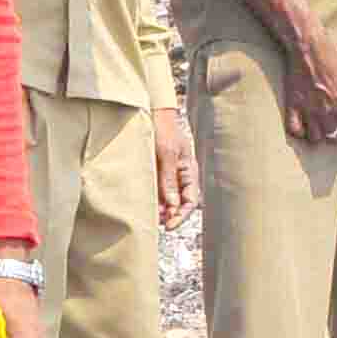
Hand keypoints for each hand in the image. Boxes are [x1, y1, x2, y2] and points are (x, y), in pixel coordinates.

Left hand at [151, 106, 197, 227]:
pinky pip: (157, 190)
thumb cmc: (163, 129)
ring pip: (168, 199)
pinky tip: (145, 204)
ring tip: (150, 216)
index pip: (191, 200)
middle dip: (171, 215)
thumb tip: (172, 204)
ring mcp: (168, 174)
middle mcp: (180, 175)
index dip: (182, 215)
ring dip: (161, 209)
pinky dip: (153, 200)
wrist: (150, 112)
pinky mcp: (156, 171)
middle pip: (181, 202)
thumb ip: (169, 179)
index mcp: (189, 171)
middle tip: (158, 223)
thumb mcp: (167, 154)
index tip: (169, 225)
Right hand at [281, 36, 336, 142]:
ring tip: (317, 128)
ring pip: (315, 137)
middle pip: (334, 136)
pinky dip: (298, 130)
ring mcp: (309, 110)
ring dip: (317, 134)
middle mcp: (327, 110)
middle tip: (332, 127)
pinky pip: (294, 129)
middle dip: (335, 133)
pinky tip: (301, 126)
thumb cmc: (330, 58)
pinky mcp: (293, 105)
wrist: (308, 48)